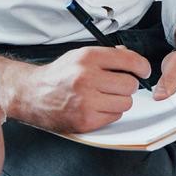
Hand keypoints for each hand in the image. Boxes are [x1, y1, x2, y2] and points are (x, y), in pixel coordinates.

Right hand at [13, 46, 152, 133]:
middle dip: (127, 85)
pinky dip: (110, 113)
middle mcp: (86, 78)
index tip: (143, 71)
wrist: (32, 95)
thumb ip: (108, 55)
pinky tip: (96, 107)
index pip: (129, 61)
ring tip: (104, 97)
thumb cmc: (59, 75)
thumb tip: (133, 61)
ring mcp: (86, 101)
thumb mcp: (80, 56)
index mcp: (88, 58)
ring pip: (125, 103)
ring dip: (119, 100)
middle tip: (116, 86)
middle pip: (130, 84)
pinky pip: (115, 117)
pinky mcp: (85, 120)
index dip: (142, 67)